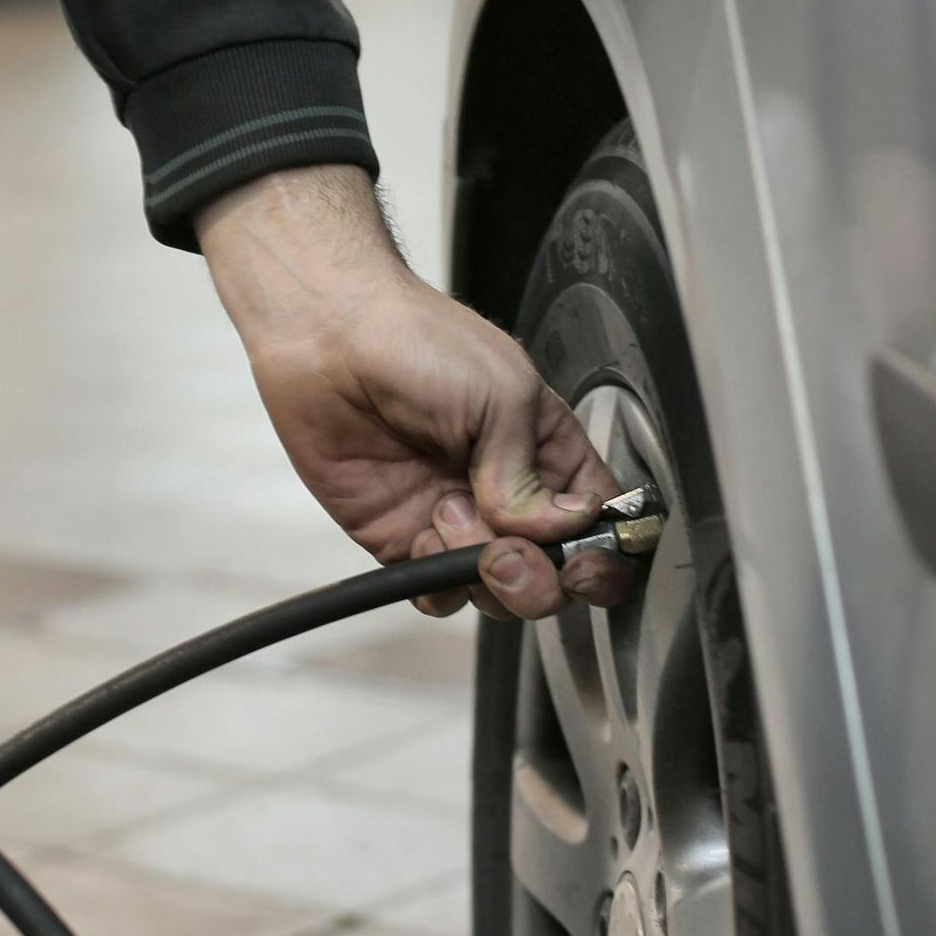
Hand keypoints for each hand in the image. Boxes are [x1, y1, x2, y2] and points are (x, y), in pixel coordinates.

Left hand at [197, 165, 635, 619]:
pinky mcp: (405, 542)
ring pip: (501, 594)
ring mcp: (459, 522)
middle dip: (541, 578)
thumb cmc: (418, 342)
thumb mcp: (502, 393)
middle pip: (557, 575)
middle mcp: (511, 495)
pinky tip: (424, 532)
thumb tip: (554, 532)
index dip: (606, 555)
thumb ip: (529, 473)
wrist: (329, 340)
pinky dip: (439, 583)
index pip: (602, 525)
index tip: (585, 558)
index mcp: (550, 453)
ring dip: (485, 573)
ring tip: (450, 512)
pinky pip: (440, 595)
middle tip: (509, 548)